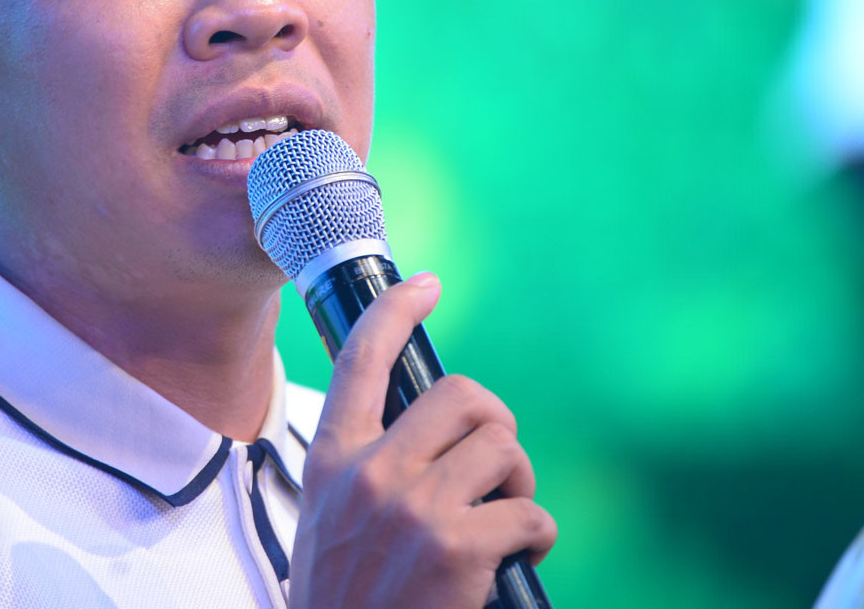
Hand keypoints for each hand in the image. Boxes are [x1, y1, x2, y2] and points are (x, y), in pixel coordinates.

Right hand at [287, 273, 555, 608]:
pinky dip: (539, 535)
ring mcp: (416, 509)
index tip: (426, 286)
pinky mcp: (459, 549)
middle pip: (460, 395)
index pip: (360, 361)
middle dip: (495, 422)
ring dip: (518, 481)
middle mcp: (372, 474)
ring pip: (503, 447)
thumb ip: (363, 473)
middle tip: (495, 464)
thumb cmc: (342, 600)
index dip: (395, 312)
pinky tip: (519, 556)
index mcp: (332, 461)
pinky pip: (532, 515)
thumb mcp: (325, 520)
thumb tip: (426, 442)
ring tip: (505, 516)